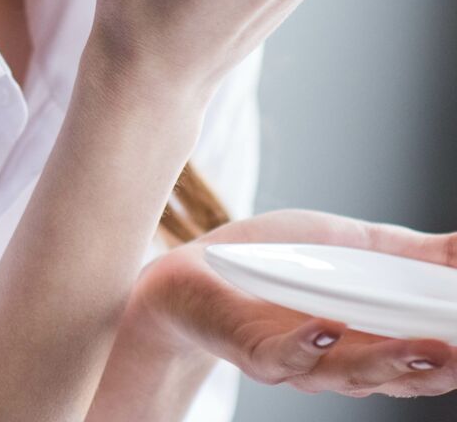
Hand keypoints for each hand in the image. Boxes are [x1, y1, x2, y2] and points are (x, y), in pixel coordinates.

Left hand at [133, 208, 456, 398]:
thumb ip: (412, 254)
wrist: (192, 272)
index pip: (427, 359)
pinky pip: (284, 356)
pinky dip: (307, 343)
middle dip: (440, 367)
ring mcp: (298, 362)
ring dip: (390, 362)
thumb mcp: (353, 247)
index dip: (456, 352)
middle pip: (400, 375)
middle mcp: (341, 362)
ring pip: (350, 372)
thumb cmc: (277, 261)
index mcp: (372, 342)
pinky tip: (328, 324)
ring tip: (429, 347)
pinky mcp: (254, 352)